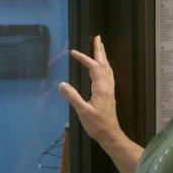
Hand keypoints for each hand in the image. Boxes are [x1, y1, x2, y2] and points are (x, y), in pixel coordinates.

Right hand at [59, 35, 123, 150]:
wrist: (110, 134)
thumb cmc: (97, 124)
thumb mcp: (83, 111)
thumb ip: (73, 97)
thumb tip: (62, 84)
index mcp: (101, 88)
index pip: (93, 67)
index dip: (84, 58)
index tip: (73, 52)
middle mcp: (107, 86)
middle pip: (104, 64)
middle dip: (100, 50)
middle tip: (98, 38)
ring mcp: (109, 90)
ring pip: (107, 69)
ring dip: (103, 57)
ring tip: (100, 48)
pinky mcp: (109, 94)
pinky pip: (108, 75)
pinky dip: (104, 66)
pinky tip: (103, 68)